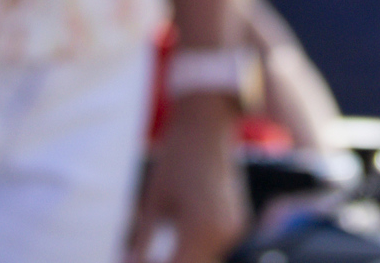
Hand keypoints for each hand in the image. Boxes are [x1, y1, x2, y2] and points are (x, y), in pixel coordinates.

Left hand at [129, 96, 245, 262]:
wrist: (205, 130)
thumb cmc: (174, 161)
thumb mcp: (153, 203)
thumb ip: (142, 242)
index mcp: (200, 229)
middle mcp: (223, 234)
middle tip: (143, 259)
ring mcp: (234, 230)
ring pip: (205, 260)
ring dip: (183, 260)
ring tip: (154, 255)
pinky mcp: (238, 224)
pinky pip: (214, 249)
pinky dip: (195, 252)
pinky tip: (174, 246)